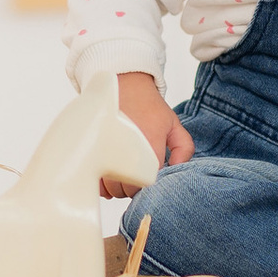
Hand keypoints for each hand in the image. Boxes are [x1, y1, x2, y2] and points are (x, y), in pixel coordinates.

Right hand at [106, 72, 193, 196]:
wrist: (124, 84)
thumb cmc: (147, 106)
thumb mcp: (173, 124)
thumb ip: (184, 148)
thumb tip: (178, 168)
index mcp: (150, 151)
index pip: (147, 187)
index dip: (148, 186)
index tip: (148, 176)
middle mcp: (126, 155)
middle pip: (126, 192)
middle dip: (131, 187)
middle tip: (135, 172)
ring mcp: (107, 154)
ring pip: (110, 189)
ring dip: (116, 185)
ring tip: (122, 170)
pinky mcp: (92, 152)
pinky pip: (96, 181)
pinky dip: (101, 182)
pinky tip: (109, 171)